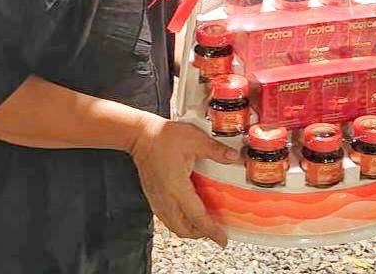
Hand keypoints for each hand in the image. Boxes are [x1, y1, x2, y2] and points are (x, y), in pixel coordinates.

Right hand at [130, 116, 238, 245]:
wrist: (141, 135)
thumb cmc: (164, 137)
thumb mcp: (195, 139)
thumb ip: (215, 150)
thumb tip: (233, 157)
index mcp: (177, 187)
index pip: (197, 217)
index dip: (211, 231)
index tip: (222, 240)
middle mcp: (165, 198)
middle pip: (184, 229)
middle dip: (201, 234)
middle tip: (216, 231)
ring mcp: (157, 199)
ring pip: (174, 226)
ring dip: (190, 229)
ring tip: (204, 224)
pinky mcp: (153, 197)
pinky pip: (167, 218)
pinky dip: (180, 222)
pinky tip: (188, 213)